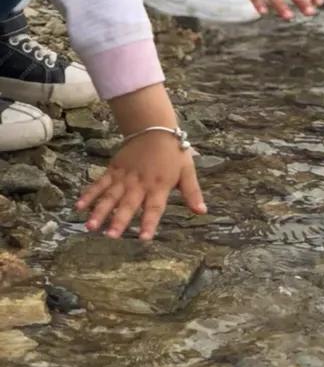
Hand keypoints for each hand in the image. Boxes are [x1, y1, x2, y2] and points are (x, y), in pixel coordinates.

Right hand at [76, 133, 205, 242]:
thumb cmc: (174, 152)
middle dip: (119, 220)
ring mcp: (124, 177)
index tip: (143, 238)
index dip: (149, 222)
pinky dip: (89, 194)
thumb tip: (202, 212)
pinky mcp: (113, 170)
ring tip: (91, 226)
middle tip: (110, 236)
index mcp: (159, 186)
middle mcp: (139, 184)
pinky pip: (99, 183)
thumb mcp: (188, 171)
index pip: (154, 208)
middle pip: (128, 204)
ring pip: (110, 196)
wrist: (155, 128)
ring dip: (100, 211)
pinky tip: (79, 206)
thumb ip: (192, 193)